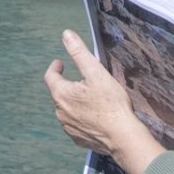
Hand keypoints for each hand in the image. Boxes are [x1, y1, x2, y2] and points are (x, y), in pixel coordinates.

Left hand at [45, 30, 163, 173]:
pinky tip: (95, 117)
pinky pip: (76, 125)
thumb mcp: (96, 72)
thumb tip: (66, 34)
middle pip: (60, 94)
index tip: (61, 63)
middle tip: (84, 81)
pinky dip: (82, 118)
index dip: (55, 68)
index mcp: (62, 95)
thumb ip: (79, 53)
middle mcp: (61, 112)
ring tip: (91, 99)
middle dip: (69, 86)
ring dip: (75, 103)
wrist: (123, 137)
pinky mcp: (79, 139)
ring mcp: (69, 128)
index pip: (50, 77)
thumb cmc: (111, 103)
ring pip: (68, 110)